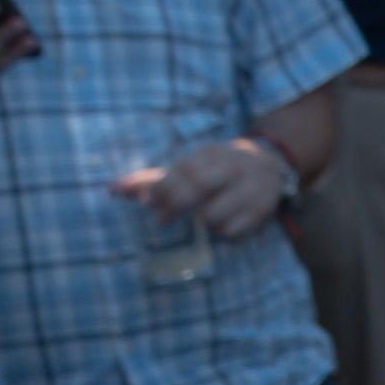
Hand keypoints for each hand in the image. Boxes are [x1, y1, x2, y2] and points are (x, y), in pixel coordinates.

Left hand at [113, 135, 293, 240]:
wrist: (271, 166)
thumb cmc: (218, 170)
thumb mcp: (191, 167)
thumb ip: (154, 179)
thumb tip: (113, 189)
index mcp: (211, 154)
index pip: (182, 169)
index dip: (161, 188)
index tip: (145, 202)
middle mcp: (233, 167)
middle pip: (198, 184)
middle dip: (175, 204)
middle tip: (162, 219)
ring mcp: (250, 188)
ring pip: (214, 213)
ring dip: (201, 220)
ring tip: (201, 219)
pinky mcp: (262, 210)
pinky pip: (233, 230)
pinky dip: (222, 231)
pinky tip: (224, 224)